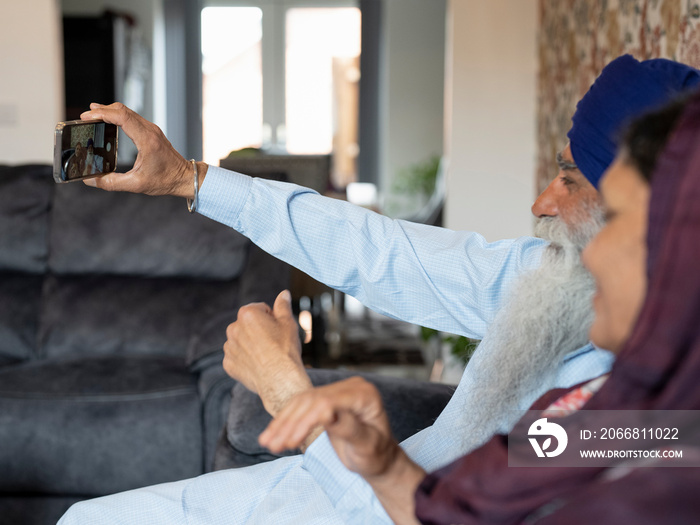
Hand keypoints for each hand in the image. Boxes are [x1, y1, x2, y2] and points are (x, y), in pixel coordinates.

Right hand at [79, 102, 205, 197]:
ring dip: (110, 111)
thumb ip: (112, 183)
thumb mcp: (136, 185)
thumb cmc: (165, 181)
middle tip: (85, 116)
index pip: (122, 117)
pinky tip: (109, 121)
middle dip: (102, 110)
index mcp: (146, 140)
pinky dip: (118, 116)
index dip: (102, 113)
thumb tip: (91, 181)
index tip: (87, 116)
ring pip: (128, 112)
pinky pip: (133, 118)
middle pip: (123, 110)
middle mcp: (150, 130)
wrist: (185, 178)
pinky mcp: (152, 132)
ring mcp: (152, 130)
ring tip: (93, 115)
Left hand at [223, 290, 311, 417]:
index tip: (279, 330)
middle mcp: (233, 328)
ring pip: (241, 340)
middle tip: (274, 342)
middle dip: (259, 330)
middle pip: (248, 324)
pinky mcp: (228, 364)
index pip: (261, 309)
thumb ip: (283, 306)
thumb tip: (283, 294)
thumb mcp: (288, 323)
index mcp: (247, 314)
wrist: (279, 380)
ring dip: (251, 344)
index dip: (272, 318)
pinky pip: (237, 357)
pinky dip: (245, 359)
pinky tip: (259, 364)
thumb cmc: (285, 349)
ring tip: (267, 355)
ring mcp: (229, 347)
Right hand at [259, 377, 424, 523]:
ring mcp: (337, 391)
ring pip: (302, 402)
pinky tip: (272, 435)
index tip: (292, 440)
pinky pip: (301, 406)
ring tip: (267, 443)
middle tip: (274, 445)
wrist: (377, 458)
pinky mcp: (326, 399)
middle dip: (291, 424)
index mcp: (364, 394)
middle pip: (313, 400)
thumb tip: (328, 414)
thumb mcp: (367, 446)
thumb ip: (350, 428)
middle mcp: (350, 387)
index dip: (308, 420)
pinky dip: (285, 421)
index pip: (330, 402)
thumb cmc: (376, 455)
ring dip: (282, 423)